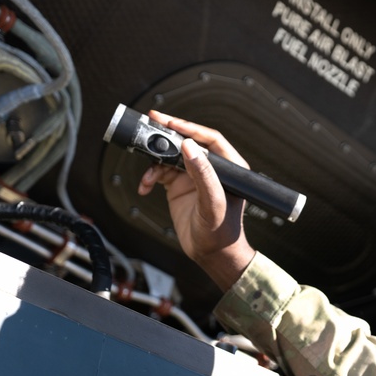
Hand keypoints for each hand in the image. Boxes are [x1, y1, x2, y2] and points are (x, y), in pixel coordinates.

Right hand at [137, 111, 255, 289]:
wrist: (211, 254)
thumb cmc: (221, 233)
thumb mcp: (212, 203)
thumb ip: (203, 174)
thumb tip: (189, 146)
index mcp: (229, 167)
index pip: (209, 138)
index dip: (188, 127)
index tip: (169, 121)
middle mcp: (212, 168)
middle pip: (186, 142)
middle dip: (166, 136)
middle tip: (149, 125)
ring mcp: (194, 176)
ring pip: (170, 156)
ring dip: (155, 164)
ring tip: (148, 178)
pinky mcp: (180, 185)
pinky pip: (161, 172)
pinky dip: (150, 177)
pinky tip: (146, 187)